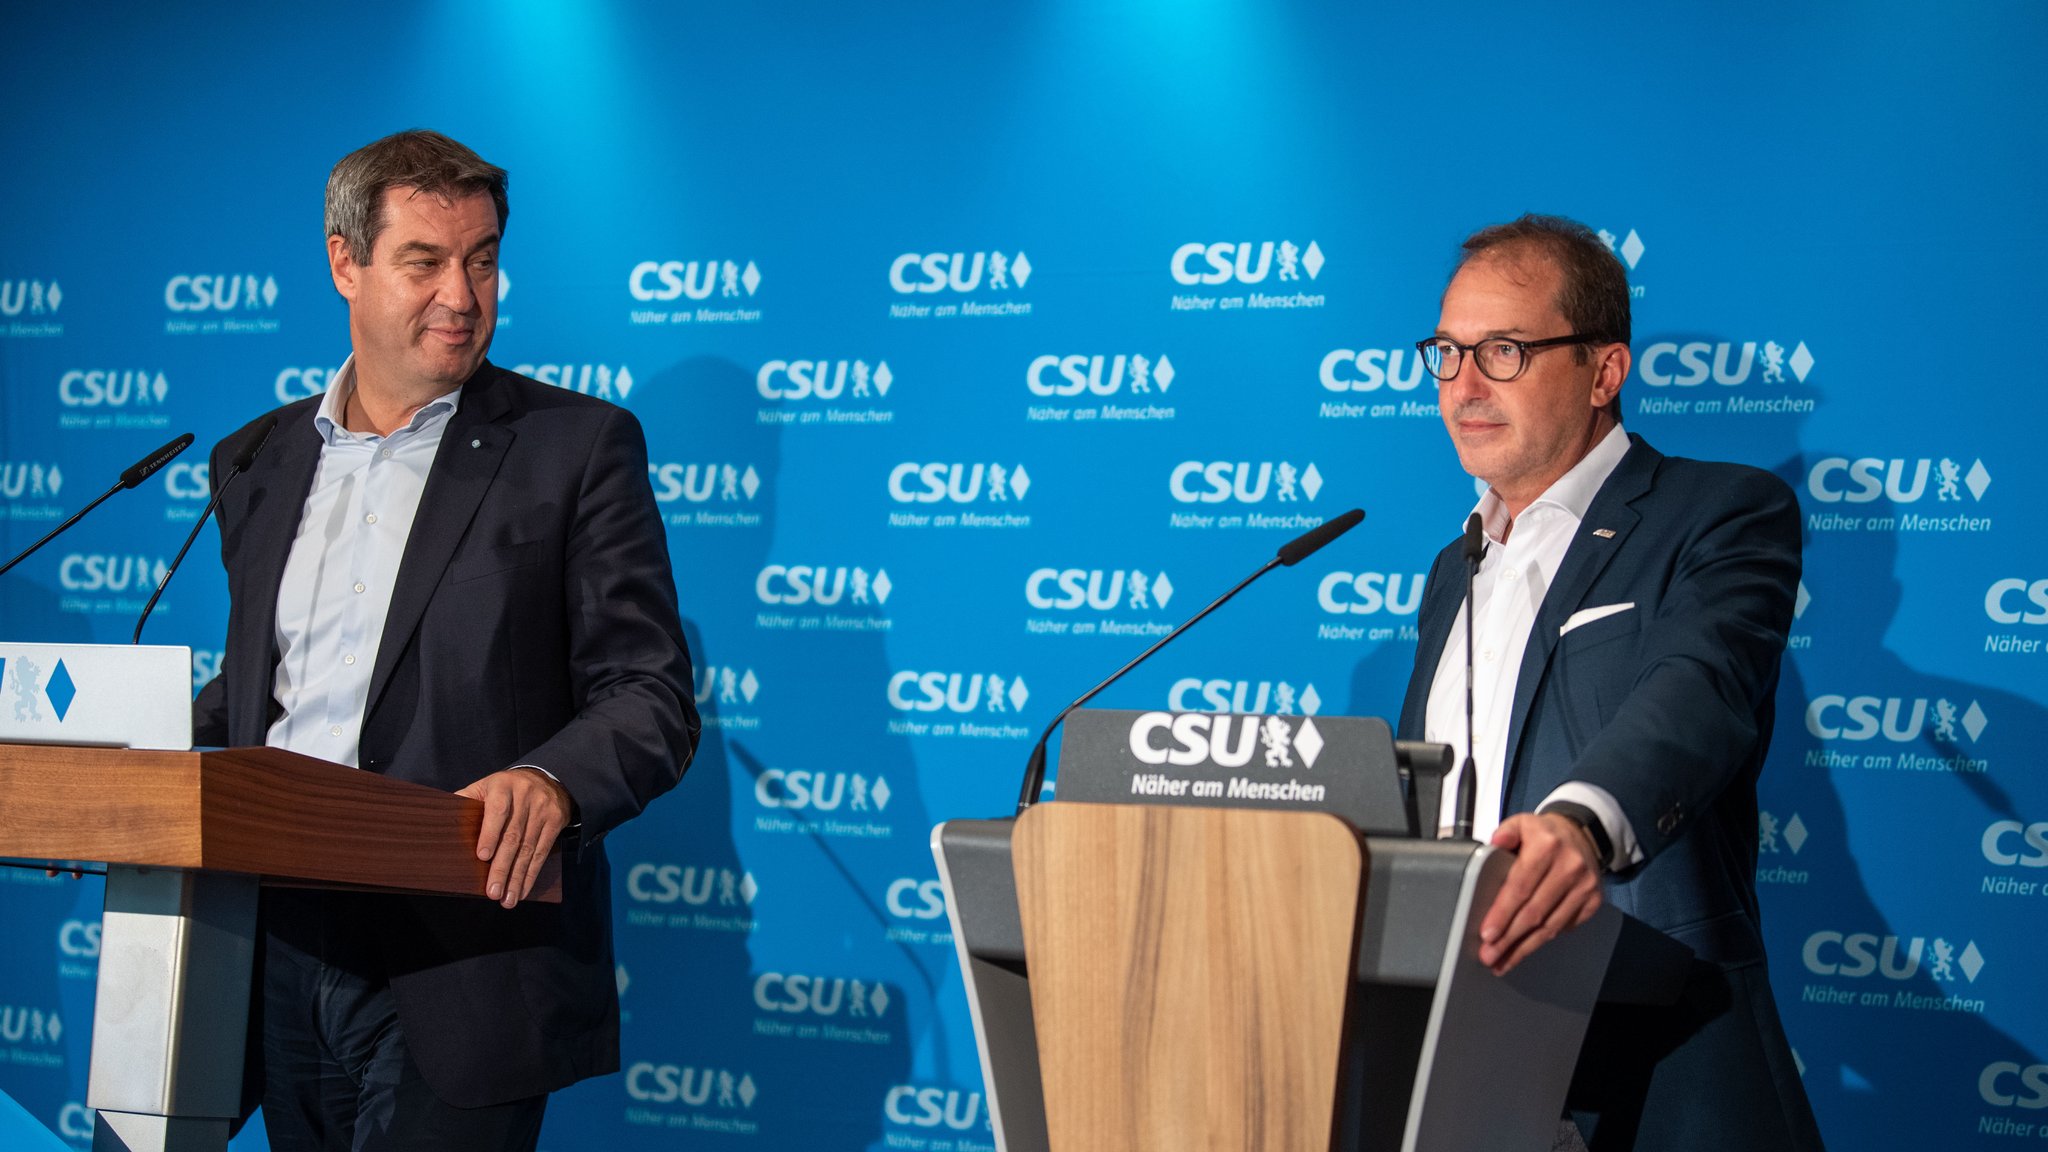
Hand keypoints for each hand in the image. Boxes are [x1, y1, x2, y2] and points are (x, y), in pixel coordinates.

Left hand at [455, 768, 571, 908]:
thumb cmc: (506, 788)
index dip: (490, 833)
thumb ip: (467, 799)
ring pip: (528, 848)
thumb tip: (441, 817)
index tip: (483, 857)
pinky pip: (542, 852)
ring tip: (507, 899)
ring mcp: (542, 811)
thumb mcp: (486, 785)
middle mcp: (525, 799)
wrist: (547, 778)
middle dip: (502, 867)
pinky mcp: (555, 823)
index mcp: (503, 787)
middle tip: (493, 892)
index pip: (498, 811)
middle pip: (513, 837)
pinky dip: (531, 874)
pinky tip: (522, 890)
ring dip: (517, 877)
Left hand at [1478, 811, 1604, 974]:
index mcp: (1547, 847)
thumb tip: (1495, 843)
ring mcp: (1585, 887)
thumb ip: (1506, 832)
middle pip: (1534, 912)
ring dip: (1524, 947)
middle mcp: (1569, 867)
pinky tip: (1526, 949)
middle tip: (1490, 955)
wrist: (1582, 835)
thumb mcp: (1522, 823)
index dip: (1503, 913)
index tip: (1488, 934)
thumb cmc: (1545, 835)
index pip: (1521, 887)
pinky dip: (1544, 940)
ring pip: (1550, 926)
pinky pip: (1565, 927)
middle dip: (1509, 939)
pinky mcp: (1594, 901)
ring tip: (1503, 961)